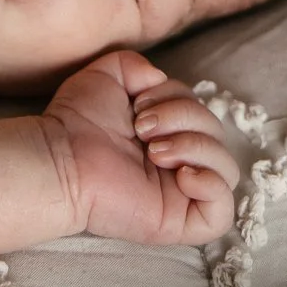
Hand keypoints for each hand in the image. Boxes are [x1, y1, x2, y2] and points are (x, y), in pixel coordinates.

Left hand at [43, 50, 238, 247]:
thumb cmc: (77, 120)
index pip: (203, 111)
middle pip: (217, 134)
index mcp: (168, 133)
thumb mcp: (109, 74)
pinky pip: (222, 212)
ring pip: (227, 168)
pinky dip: (211, 185)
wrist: (60, 158)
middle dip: (184, 119)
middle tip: (142, 129)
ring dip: (195, 147)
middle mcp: (179, 162)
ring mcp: (181, 194)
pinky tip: (182, 175)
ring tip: (154, 151)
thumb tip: (160, 78)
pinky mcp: (179, 222)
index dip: (179, 98)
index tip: (139, 103)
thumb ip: (137, 65)